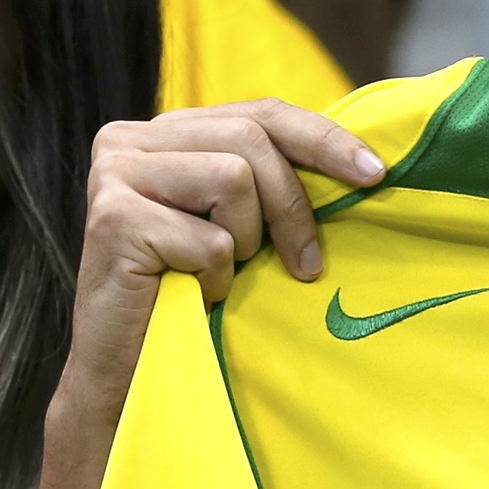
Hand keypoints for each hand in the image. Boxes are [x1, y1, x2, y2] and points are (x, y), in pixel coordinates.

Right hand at [63, 100, 383, 400]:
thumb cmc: (186, 302)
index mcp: (161, 132)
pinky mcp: (114, 218)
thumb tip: (358, 160)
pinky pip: (209, 238)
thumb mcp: (232, 226)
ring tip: (218, 276)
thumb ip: (264, 181)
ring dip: (244, 243)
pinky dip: (215, 277)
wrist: (123, 376)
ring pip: (233, 179)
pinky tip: (191, 295)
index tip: (375, 172)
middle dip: (292, 205)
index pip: (258, 111)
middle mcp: (127, 140)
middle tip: (306, 265)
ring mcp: (114, 173)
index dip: (322, 138)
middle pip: (250, 137)